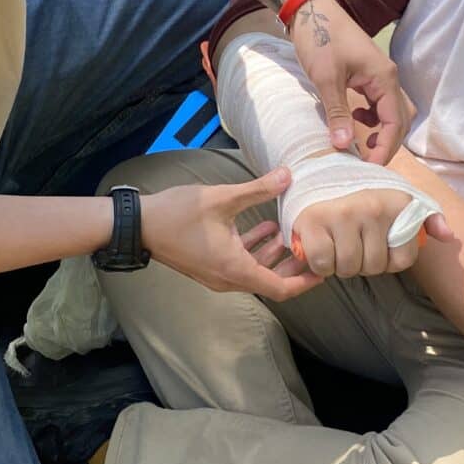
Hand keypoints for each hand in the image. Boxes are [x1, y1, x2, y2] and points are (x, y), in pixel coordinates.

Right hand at [139, 167, 322, 301]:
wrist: (139, 224)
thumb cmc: (178, 214)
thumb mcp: (222, 198)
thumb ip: (258, 189)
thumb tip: (288, 175)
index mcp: (235, 269)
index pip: (280, 288)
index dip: (305, 281)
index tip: (324, 268)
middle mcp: (228, 279)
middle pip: (272, 281)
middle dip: (295, 266)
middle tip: (316, 248)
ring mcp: (217, 274)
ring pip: (256, 271)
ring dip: (275, 255)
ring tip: (294, 233)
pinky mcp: (210, 265)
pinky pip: (241, 263)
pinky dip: (256, 250)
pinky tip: (267, 228)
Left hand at [287, 0, 414, 164]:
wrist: (311, 10)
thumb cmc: (319, 39)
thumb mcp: (326, 79)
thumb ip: (338, 113)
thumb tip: (344, 146)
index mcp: (384, 78)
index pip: (395, 123)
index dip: (385, 149)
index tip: (369, 168)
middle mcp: (388, 77)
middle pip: (400, 120)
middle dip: (387, 143)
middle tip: (367, 163)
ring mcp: (380, 75)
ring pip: (392, 112)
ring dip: (382, 131)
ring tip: (361, 145)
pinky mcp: (368, 75)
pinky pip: (380, 103)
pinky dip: (372, 118)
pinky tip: (355, 121)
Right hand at [290, 189, 451, 277]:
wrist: (320, 172)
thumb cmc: (363, 194)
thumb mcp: (400, 200)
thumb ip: (428, 218)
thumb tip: (447, 235)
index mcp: (397, 204)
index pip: (402, 261)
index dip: (388, 261)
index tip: (376, 246)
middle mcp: (373, 207)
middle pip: (373, 267)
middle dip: (362, 264)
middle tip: (353, 246)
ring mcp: (342, 213)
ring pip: (348, 267)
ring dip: (341, 265)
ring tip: (338, 245)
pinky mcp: (313, 221)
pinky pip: (323, 263)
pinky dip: (321, 264)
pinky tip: (322, 248)